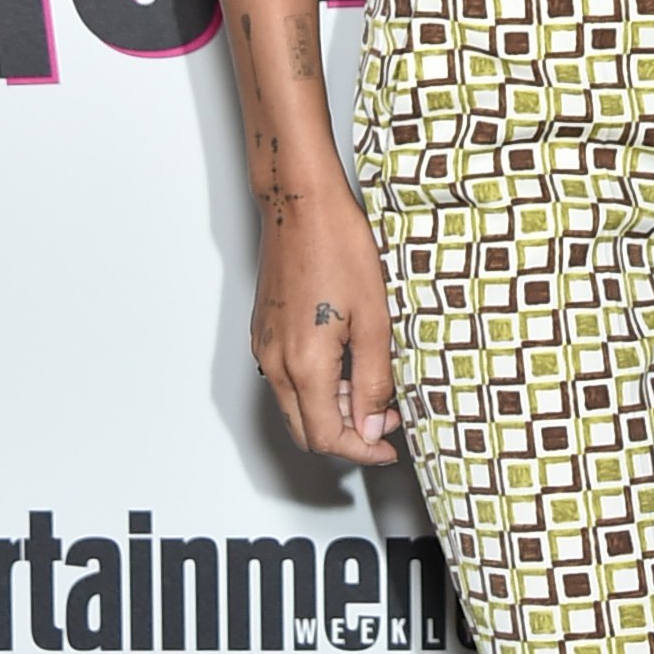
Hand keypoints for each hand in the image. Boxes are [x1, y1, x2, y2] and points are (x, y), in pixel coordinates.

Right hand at [251, 181, 400, 466]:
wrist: (300, 204)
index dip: (361, 450)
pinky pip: (287, 380)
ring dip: (333, 410)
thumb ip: (372, 379)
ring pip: (296, 407)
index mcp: (303, 365)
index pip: (327, 437)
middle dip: (348, 435)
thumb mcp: (374, 318)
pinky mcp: (264, 333)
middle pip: (307, 431)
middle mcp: (275, 364)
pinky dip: (317, 387)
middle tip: (386, 420)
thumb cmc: (339, 247)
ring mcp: (265, 348)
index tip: (388, 446)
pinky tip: (347, 364)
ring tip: (372, 387)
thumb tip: (372, 426)